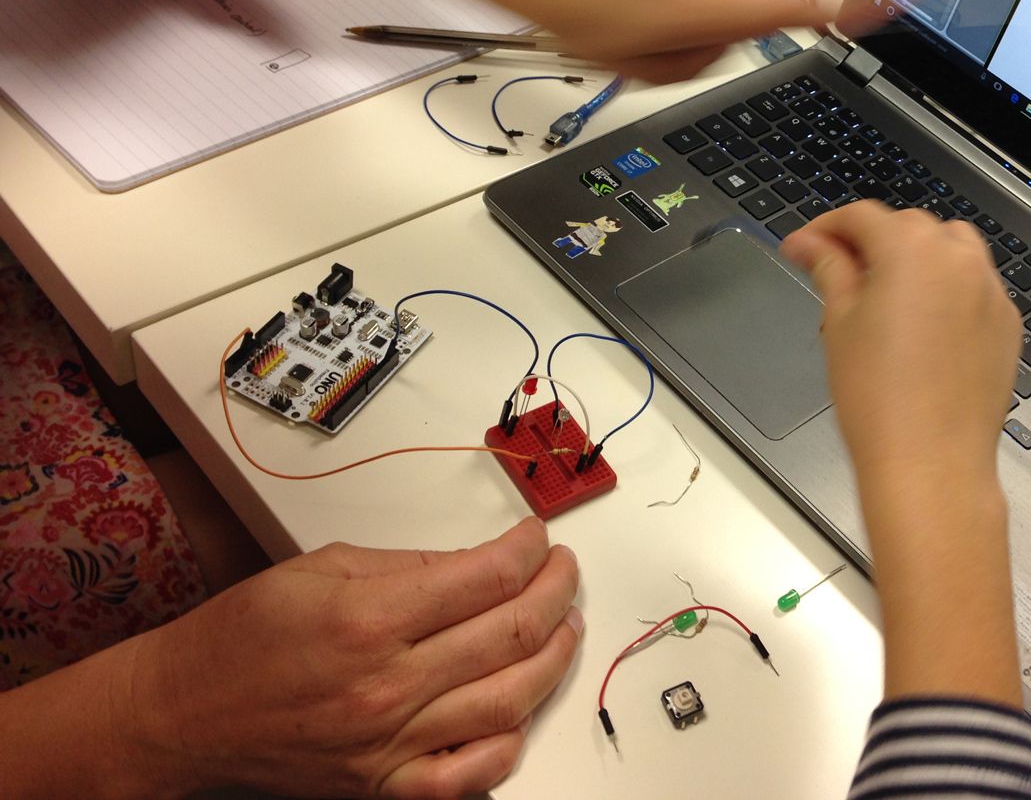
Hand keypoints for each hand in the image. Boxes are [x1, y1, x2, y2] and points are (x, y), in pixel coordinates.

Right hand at [123, 517, 580, 796]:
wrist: (183, 715)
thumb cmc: (243, 636)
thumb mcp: (323, 566)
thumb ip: (411, 564)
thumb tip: (481, 562)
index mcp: (369, 618)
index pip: (487, 577)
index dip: (529, 551)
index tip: (538, 539)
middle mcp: (386, 685)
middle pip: (511, 633)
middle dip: (555, 591)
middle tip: (562, 572)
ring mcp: (389, 744)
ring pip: (510, 700)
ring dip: (553, 656)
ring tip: (563, 625)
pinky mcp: (385, 787)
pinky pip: (473, 774)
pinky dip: (511, 740)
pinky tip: (521, 705)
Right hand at [781, 199, 1020, 486]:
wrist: (931, 463)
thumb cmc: (881, 400)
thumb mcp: (839, 321)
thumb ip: (829, 268)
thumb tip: (811, 244)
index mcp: (912, 248)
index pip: (861, 217)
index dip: (825, 228)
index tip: (804, 246)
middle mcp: (959, 259)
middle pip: (906, 228)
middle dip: (868, 244)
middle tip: (831, 273)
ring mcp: (990, 291)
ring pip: (947, 251)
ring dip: (913, 259)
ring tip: (879, 296)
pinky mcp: (1006, 324)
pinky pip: (972, 288)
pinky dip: (945, 291)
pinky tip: (918, 326)